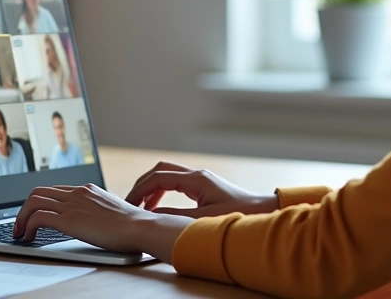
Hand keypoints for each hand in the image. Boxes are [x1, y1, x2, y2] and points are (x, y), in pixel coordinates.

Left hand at [12, 184, 191, 262]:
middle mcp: (77, 193)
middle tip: (20, 225)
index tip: (35, 217)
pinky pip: (38, 217)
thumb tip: (98, 221)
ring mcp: (72, 204)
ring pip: (33, 201)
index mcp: (88, 190)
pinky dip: (27, 226)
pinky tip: (29, 237)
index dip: (40, 203)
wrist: (139, 227)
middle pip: (38, 191)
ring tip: (19, 233)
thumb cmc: (133, 225)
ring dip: (21, 218)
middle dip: (24, 209)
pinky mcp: (68, 219)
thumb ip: (101, 211)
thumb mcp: (113, 212)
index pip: (55, 190)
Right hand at [124, 161, 278, 217]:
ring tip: (141, 207)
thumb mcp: (203, 220)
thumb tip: (152, 216)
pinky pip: (176, 183)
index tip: (129, 204)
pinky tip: (158, 208)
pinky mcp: (203, 186)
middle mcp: (196, 175)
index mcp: (195, 180)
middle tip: (130, 203)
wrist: (261, 212)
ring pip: (167, 176)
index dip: (140, 190)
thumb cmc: (238, 216)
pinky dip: (162, 192)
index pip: (158, 177)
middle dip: (142, 185)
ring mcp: (200, 179)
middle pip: (160, 170)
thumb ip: (176, 217)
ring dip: (151, 188)